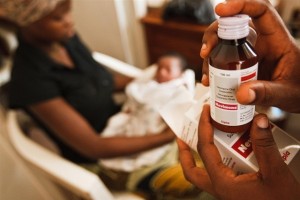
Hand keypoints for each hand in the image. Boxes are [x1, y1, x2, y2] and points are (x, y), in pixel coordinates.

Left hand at [178, 104, 299, 198]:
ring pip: (202, 175)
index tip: (205, 112)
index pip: (204, 149)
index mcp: (223, 183)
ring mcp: (226, 192)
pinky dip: (216, 162)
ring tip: (203, 140)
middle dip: (184, 153)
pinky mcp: (234, 192)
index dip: (203, 127)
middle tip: (182, 137)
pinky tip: (228, 152)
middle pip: (191, 171)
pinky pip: (217, 176)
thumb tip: (258, 119)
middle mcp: (220, 189)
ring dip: (198, 158)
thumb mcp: (276, 173)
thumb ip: (265, 146)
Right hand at [200, 0, 299, 112]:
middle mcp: (260, 41)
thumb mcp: (286, 93)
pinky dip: (212, 67)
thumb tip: (241, 94)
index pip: (261, 11)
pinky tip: (210, 81)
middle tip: (206, 52)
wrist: (296, 96)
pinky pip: (222, 58)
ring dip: (210, 54)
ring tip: (208, 76)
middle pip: (232, 25)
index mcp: (277, 40)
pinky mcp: (240, 63)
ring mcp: (248, 51)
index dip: (241, 5)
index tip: (221, 10)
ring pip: (223, 42)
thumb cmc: (298, 88)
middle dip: (214, 35)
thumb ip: (267, 93)